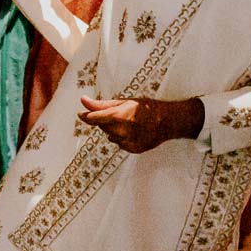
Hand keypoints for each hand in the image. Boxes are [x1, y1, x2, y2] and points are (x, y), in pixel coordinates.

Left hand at [77, 95, 204, 152]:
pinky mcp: (132, 149)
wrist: (169, 121)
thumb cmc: (147, 108)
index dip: (86, 116)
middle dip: (105, 120)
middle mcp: (122, 131)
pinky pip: (119, 143)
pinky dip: (122, 137)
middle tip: (119, 114)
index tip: (81, 114)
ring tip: (129, 122)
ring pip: (110, 135)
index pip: (94, 119)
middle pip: (102, 127)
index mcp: (120, 116)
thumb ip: (102, 104)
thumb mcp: (125, 101)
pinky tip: (133, 131)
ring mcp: (128, 142)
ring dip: (113, 129)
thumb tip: (83, 101)